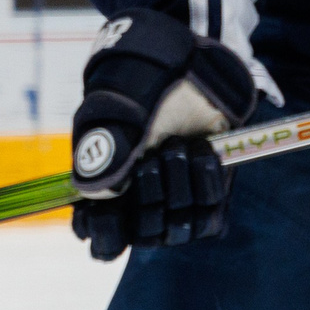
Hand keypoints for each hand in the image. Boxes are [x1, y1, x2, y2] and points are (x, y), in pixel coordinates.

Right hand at [69, 7, 257, 260]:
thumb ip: (104, 151)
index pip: (103, 244)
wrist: (183, 65)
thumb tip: (98, 194)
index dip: (109, 235)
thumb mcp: (113, 111)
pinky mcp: (209, 194)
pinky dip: (210, 186)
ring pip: (179, 228)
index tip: (112, 208)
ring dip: (182, 187)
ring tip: (180, 145)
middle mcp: (140, 205)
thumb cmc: (136, 85)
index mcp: (104, 193)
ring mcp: (175, 201)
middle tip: (154, 155)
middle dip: (150, 196)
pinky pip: (211, 217)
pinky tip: (204, 153)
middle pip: (145, 235)